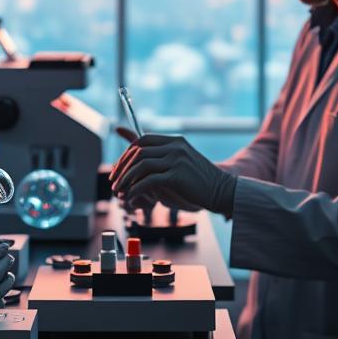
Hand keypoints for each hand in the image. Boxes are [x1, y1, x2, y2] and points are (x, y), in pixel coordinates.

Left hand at [109, 131, 236, 216]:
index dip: (126, 155)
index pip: (141, 140)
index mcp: (175, 141)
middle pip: (138, 152)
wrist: (223, 191)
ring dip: (126, 179)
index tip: (117, 170)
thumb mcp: (180, 163)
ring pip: (141, 165)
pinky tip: (131, 197)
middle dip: (121, 168)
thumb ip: (161, 157)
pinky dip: (136, 189)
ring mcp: (177, 159)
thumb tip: (147, 162)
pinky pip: (149, 180)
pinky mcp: (177, 175)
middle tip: (114, 182)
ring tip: (119, 192)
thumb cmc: (199, 180)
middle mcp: (175, 147)